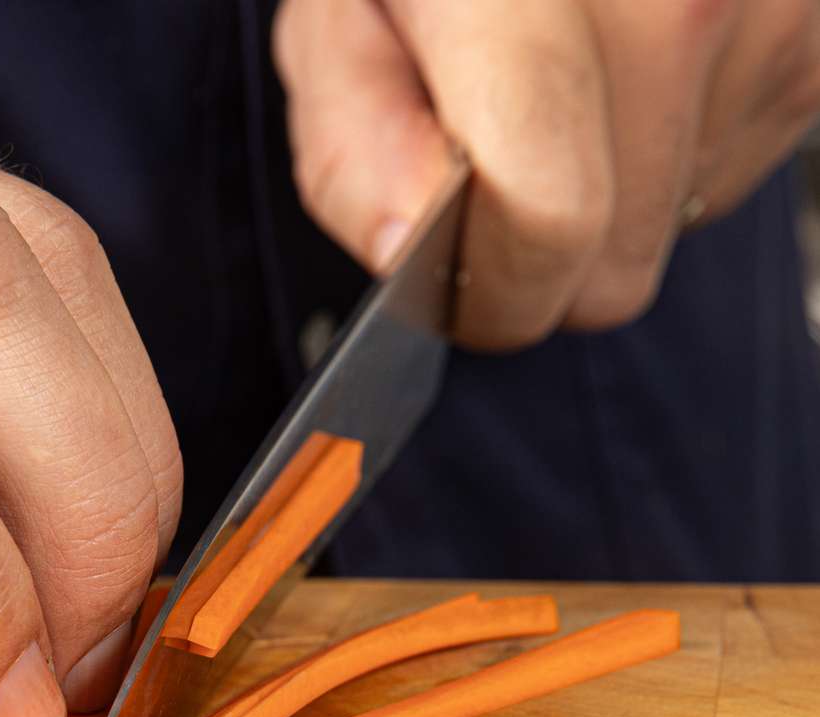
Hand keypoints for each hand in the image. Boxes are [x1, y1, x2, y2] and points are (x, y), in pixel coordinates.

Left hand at [274, 0, 819, 348]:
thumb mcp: (339, 12)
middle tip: (495, 158)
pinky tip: (627, 67)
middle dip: (541, 250)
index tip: (461, 288)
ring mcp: (770, 3)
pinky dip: (671, 144)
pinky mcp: (815, 34)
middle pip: (617, 260)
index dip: (494, 292)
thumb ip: (355, 133)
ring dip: (609, 186)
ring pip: (675, 221)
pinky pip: (731, 169)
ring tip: (563, 78)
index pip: (548, 215)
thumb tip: (407, 238)